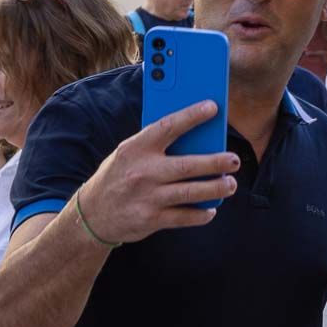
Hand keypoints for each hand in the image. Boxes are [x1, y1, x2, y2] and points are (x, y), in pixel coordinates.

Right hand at [78, 101, 240, 244]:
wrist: (92, 214)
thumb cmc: (118, 176)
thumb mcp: (128, 154)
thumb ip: (155, 145)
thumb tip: (195, 136)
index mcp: (136, 149)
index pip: (168, 126)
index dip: (191, 115)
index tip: (212, 107)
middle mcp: (143, 172)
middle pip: (187, 166)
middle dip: (216, 162)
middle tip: (234, 159)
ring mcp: (148, 197)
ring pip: (191, 193)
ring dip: (216, 188)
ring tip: (230, 184)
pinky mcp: (151, 219)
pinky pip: (184, 217)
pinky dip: (201, 214)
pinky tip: (211, 209)